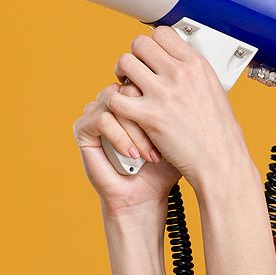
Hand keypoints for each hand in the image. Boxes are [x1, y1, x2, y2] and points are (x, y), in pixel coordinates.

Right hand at [74, 78, 182, 217]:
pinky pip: (102, 119)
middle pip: (130, 87)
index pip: (146, 77)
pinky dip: (120, 137)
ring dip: (136, 131)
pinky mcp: (83, 129)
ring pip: (117, 102)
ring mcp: (98, 112)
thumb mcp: (179, 133)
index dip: (159, 102)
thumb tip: (192, 79)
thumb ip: (180, 105)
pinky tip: (132, 155)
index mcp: (136, 96)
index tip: (174, 129)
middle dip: (148, 117)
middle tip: (160, 146)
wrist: (146, 197)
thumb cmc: (163, 168)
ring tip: (148, 156)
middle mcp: (116, 100)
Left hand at [101, 25, 250, 189]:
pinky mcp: (149, 116)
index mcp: (197, 65)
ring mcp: (163, 93)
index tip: (149, 55)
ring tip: (126, 88)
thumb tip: (179, 64)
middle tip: (133, 71)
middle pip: (140, 44)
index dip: (151, 43)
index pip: (163, 33)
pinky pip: (117, 97)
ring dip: (121, 76)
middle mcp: (180, 74)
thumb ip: (194, 74)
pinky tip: (124, 110)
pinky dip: (116, 102)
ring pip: (125, 64)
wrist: (220, 161)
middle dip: (134, 56)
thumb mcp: (215, 91)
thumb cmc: (220, 134)